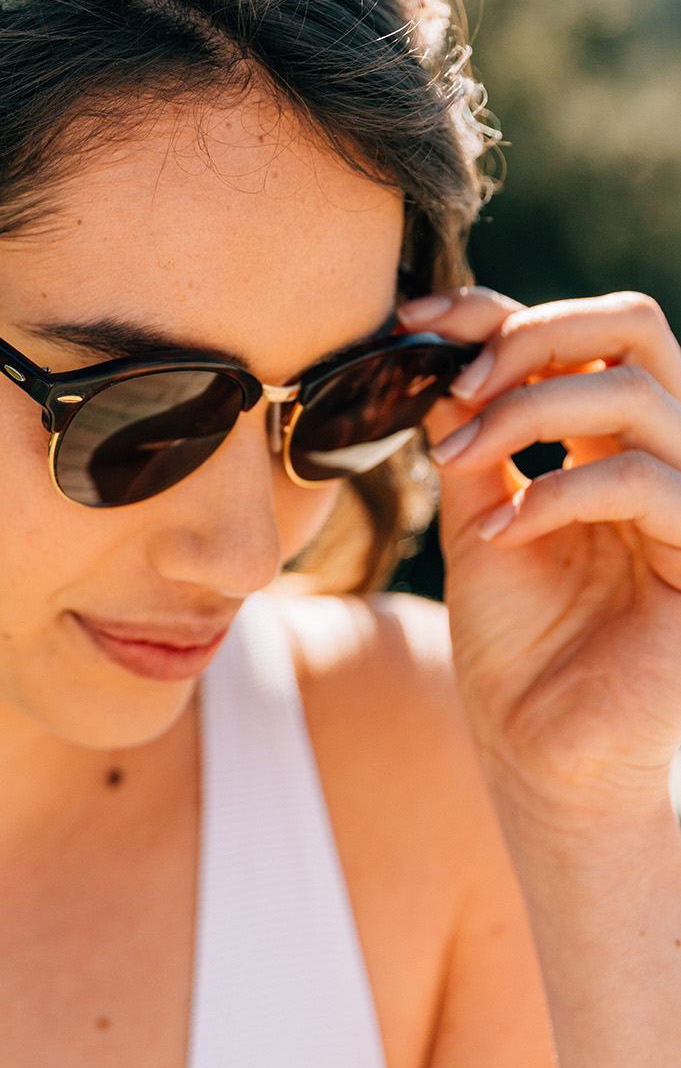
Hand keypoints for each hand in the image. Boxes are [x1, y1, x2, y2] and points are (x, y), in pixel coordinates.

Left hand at [398, 288, 680, 829]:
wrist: (541, 756)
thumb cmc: (518, 648)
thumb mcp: (478, 522)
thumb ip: (471, 441)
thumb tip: (434, 358)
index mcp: (611, 442)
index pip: (576, 332)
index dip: (493, 311)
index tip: (411, 321)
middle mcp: (663, 459)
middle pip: (635, 325)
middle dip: (532, 333)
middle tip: (459, 384)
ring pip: (639, 392)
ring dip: (531, 408)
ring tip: (462, 458)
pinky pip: (644, 482)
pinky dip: (559, 492)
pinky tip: (503, 531)